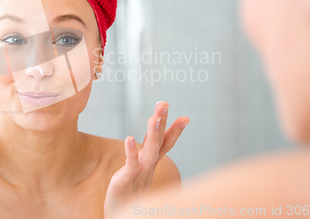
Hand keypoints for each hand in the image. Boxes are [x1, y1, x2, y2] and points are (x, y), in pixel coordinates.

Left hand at [104, 101, 188, 217]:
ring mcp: (139, 172)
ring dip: (152, 133)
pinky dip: (131, 151)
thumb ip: (147, 155)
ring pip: (149, 150)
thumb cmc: (130, 192)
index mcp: (152, 162)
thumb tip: (153, 142)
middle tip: (164, 103)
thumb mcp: (141, 170)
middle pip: (158, 141)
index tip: (186, 117)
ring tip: (154, 117)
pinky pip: (130, 164)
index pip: (166, 144)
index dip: (175, 131)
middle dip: (162, 121)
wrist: (123, 214)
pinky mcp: (126, 179)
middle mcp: (149, 166)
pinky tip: (129, 138)